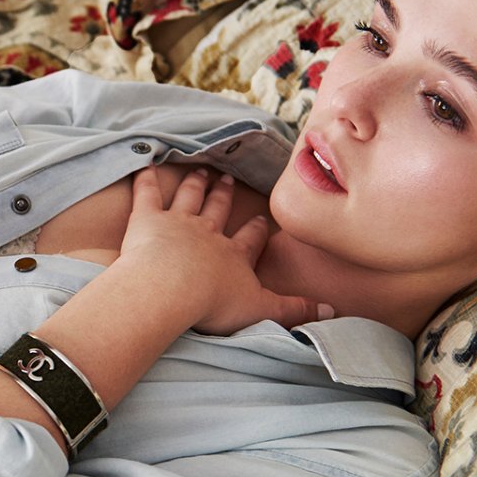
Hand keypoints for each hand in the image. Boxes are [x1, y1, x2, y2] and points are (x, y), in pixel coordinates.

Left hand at [118, 167, 329, 334]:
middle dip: (225, 196)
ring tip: (200, 172)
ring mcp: (177, 223)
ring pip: (189, 198)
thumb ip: (294, 310)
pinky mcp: (147, 220)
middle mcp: (208, 233)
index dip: (256, 229)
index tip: (261, 219)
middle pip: (218, 210)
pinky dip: (146, 179)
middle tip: (228, 181)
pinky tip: (147, 165)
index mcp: (234, 255)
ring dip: (196, 184)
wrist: (171, 289)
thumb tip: (331, 311)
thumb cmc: (213, 303)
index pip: (250, 239)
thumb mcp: (261, 310)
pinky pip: (147, 194)